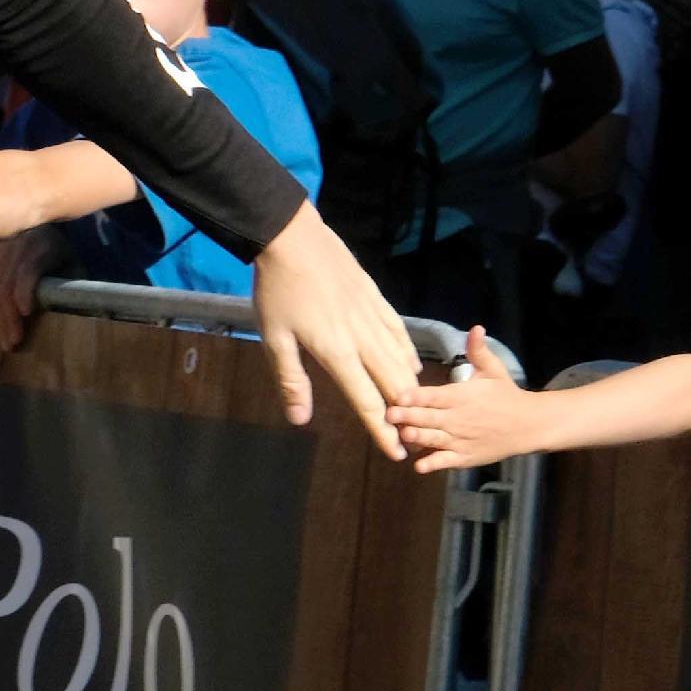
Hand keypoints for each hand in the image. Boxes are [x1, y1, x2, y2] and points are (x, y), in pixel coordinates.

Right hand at [0, 228, 56, 350]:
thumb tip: (64, 312)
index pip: (27, 270)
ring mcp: (0, 252)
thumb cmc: (65, 255)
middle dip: (8, 317)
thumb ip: (68, 285)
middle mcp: (17, 246)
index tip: (27, 313)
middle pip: (6, 285)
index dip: (24, 291)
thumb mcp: (74, 267)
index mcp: (43, 245)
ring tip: (6, 343)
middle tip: (13, 343)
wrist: (46, 231)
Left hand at [248, 201, 421, 459]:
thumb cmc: (277, 291)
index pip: (366, 400)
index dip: (381, 430)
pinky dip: (407, 352)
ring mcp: (371, 315)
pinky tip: (411, 365)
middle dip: (405, 412)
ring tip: (416, 409)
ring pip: (400, 357)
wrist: (292, 238)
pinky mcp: (374, 296)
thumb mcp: (274, 340)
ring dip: (409, 386)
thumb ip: (291, 381)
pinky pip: (398, 330)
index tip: (395, 452)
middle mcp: (362, 337)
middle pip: (392, 382)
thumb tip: (300, 420)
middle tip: (412, 437)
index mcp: (337, 352)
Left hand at [388, 327, 539, 473]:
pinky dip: (433, 464)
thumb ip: (478, 351)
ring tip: (402, 435)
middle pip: (430, 417)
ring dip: (418, 438)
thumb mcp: (493, 370)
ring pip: (435, 439)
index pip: (435, 395)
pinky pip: (446, 462)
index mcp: (462, 396)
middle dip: (408, 416)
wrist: (529, 425)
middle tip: (388, 414)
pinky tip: (418, 466)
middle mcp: (459, 418)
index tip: (399, 395)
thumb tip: (476, 327)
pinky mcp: (466, 458)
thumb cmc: (506, 395)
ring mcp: (461, 440)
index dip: (417, 395)